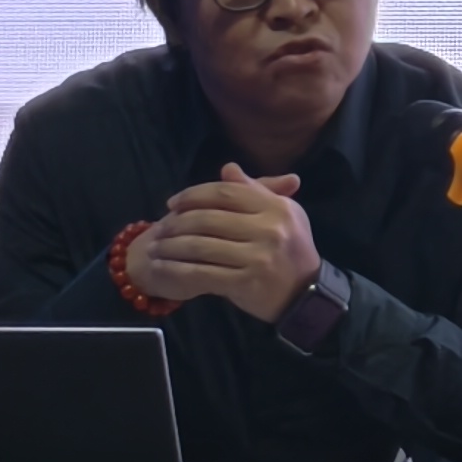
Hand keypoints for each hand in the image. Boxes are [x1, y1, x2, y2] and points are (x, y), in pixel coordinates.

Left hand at [131, 164, 323, 323]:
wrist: (306, 293)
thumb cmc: (291, 248)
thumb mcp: (283, 212)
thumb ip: (254, 190)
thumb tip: (227, 168)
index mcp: (276, 208)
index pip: (225, 193)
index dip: (194, 194)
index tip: (173, 203)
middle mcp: (269, 229)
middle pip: (208, 218)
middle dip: (177, 222)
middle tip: (160, 227)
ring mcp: (258, 257)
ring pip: (201, 245)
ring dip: (171, 246)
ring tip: (156, 247)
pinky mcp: (246, 282)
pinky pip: (202, 273)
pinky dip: (177, 270)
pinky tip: (163, 268)